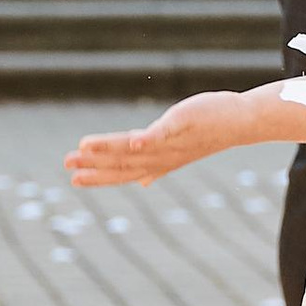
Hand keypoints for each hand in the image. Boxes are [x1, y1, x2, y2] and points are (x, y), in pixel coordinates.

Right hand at [67, 92, 246, 185]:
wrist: (238, 123)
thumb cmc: (206, 133)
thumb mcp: (179, 152)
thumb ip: (158, 166)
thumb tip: (144, 182)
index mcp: (158, 162)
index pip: (124, 172)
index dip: (99, 177)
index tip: (74, 179)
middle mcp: (163, 157)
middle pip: (124, 162)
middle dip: (95, 165)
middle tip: (67, 164)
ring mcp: (173, 142)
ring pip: (136, 149)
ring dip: (109, 149)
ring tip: (83, 147)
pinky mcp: (183, 124)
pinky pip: (164, 133)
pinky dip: (149, 139)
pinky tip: (135, 141)